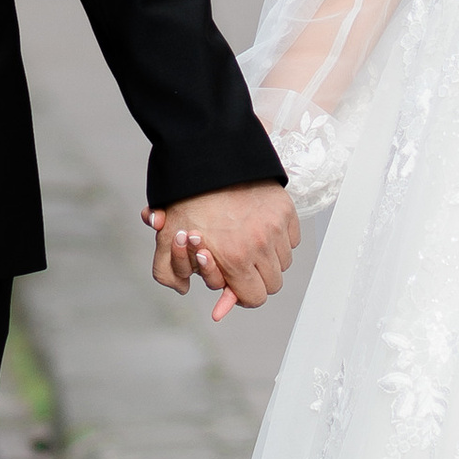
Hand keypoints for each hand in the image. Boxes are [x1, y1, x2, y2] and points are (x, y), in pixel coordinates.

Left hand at [142, 184, 299, 320]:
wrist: (208, 159)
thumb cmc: (188, 198)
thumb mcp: (167, 238)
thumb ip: (171, 273)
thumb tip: (189, 294)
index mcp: (234, 257)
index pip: (254, 298)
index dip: (241, 295)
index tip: (234, 285)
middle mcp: (260, 244)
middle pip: (272, 285)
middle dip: (255, 280)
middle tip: (241, 266)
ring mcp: (276, 227)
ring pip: (283, 263)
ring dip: (268, 259)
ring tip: (248, 244)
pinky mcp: (286, 210)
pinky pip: (292, 240)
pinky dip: (279, 240)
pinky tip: (260, 229)